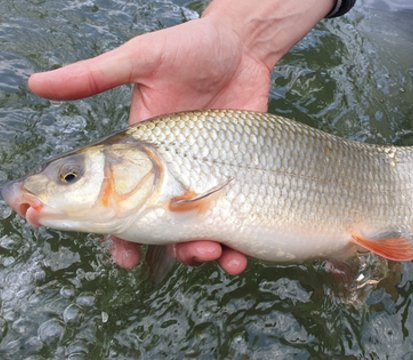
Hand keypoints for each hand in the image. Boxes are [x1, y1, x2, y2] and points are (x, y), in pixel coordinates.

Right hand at [28, 17, 270, 274]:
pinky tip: (241, 252)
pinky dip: (239, 242)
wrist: (242, 46)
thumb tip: (35, 83)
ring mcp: (206, 177)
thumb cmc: (189, 47)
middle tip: (185, 254)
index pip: (120, 202)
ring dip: (203, 251)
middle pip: (162, 225)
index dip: (117, 234)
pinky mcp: (238, 176)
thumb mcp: (141, 59)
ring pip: (198, 230)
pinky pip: (236, 217)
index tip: (124, 256)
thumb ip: (94, 75)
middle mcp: (171, 173)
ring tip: (218, 254)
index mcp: (140, 155)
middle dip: (169, 249)